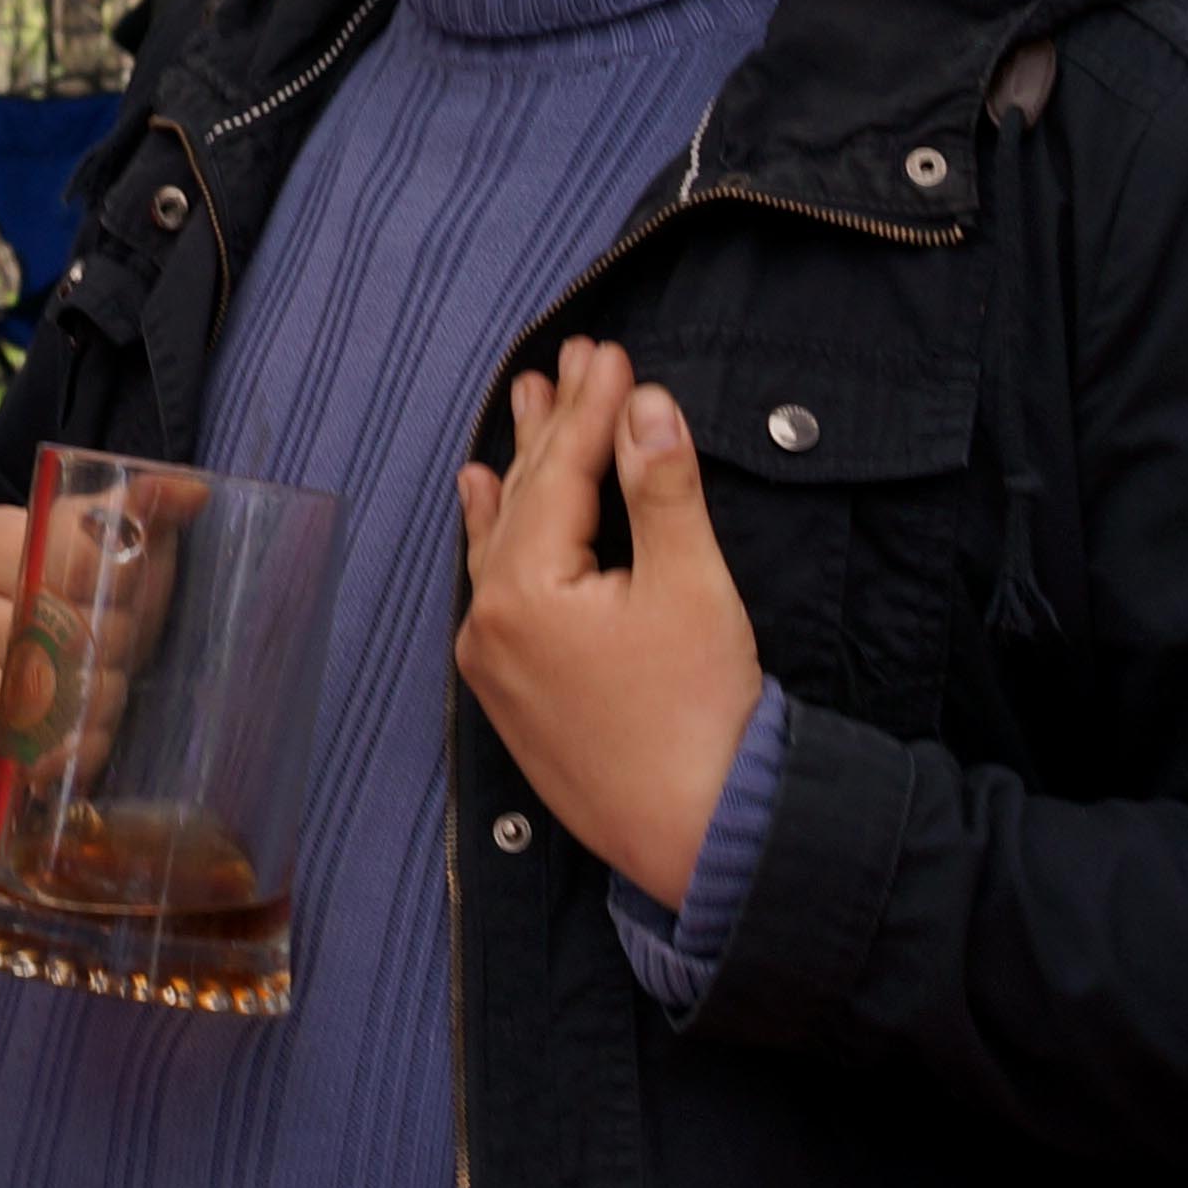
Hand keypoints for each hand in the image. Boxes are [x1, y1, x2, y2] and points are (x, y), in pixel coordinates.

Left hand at [455, 337, 763, 909]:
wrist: (705, 837)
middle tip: (566, 360)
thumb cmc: (704, 716)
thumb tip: (645, 405)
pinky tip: (483, 500)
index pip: (557, 475)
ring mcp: (493, 658)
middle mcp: (489, 619)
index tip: (608, 349)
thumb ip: (663, 490)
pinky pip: (493, 587)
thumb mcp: (692, 588)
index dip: (587, 408)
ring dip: (518, 472)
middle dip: (549, 427)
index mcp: (524, 590)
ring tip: (521, 405)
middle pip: (522, 500)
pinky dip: (495, 534)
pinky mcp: (511, 689)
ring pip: (503, 539)